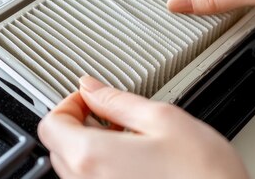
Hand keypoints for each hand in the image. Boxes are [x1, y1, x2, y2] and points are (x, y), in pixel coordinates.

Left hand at [38, 76, 248, 178]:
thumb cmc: (204, 175)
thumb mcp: (164, 119)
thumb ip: (118, 100)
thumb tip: (91, 86)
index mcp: (93, 156)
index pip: (50, 124)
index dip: (68, 103)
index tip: (91, 97)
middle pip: (58, 146)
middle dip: (78, 123)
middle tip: (111, 113)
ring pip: (73, 167)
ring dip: (89, 145)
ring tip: (126, 137)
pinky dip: (101, 167)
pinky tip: (133, 161)